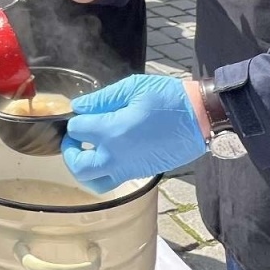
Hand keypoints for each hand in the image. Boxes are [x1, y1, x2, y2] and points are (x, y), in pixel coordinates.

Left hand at [61, 74, 206, 191]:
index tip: (81, 112)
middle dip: (70, 151)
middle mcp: (117, 156)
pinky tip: (108, 153)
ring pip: (94, 182)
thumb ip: (102, 99)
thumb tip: (78, 107)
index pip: (77, 130)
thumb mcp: (132, 88)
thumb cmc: (168, 98)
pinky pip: (112, 181)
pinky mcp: (139, 173)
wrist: (199, 118)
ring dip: (84, 168)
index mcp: (113, 131)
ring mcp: (129, 168)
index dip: (75, 119)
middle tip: (75, 138)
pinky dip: (102, 172)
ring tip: (88, 150)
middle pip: (78, 166)